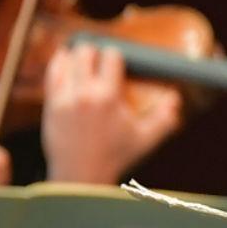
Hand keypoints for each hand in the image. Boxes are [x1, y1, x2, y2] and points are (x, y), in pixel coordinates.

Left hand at [41, 43, 183, 185]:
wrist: (81, 175)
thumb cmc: (116, 156)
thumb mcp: (146, 139)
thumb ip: (165, 118)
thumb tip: (176, 99)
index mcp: (108, 97)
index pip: (111, 56)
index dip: (116, 54)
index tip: (118, 60)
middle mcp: (84, 94)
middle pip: (86, 52)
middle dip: (94, 52)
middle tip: (99, 59)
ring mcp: (64, 99)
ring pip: (66, 61)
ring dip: (75, 57)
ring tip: (82, 60)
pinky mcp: (50, 106)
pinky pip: (51, 75)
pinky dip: (58, 66)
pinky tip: (64, 63)